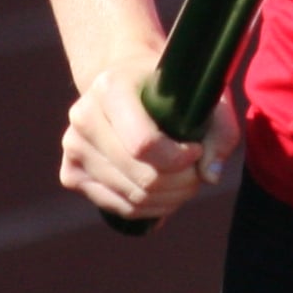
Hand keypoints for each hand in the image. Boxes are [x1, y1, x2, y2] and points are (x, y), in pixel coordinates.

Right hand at [58, 62, 241, 223]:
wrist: (127, 84)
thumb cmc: (171, 89)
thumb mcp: (205, 94)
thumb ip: (221, 130)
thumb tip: (210, 175)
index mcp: (110, 87)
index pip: (144, 144)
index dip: (179, 158)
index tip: (196, 149)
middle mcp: (83, 116)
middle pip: (142, 177)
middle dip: (182, 183)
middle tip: (197, 171)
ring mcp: (73, 147)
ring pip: (133, 197)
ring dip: (170, 198)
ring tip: (185, 180)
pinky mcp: (71, 174)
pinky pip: (119, 208)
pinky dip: (150, 208)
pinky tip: (165, 191)